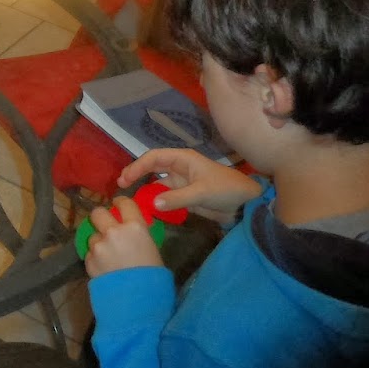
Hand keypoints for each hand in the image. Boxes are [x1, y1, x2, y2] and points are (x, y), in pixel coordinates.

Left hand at [84, 196, 165, 277]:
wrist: (138, 302)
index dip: (120, 202)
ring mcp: (98, 246)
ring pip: (92, 236)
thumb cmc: (153, 276)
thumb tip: (131, 230)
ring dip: (98, 242)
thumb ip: (138, 235)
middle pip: (98, 212)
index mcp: (134, 227)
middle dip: (101, 217)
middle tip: (105, 225)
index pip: (124, 203)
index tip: (117, 204)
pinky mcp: (88, 260)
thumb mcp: (151, 249)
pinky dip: (94, 258)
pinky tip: (104, 268)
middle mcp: (113, 232)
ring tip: (107, 256)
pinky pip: (89, 253)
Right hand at [118, 147, 262, 221]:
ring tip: (131, 201)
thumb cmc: (227, 189)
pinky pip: (166, 199)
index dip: (138, 166)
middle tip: (121, 187)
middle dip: (136, 175)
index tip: (125, 179)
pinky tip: (148, 210)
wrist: (247, 205)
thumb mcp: (202, 192)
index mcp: (183, 159)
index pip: (154, 157)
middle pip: (152, 168)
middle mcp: (180, 169)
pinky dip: (156, 203)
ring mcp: (182, 184)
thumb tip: (152, 203)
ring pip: (157, 185)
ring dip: (145, 191)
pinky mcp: (185, 198)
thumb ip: (177, 198)